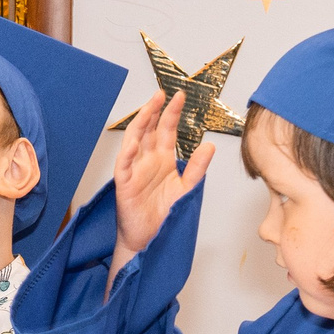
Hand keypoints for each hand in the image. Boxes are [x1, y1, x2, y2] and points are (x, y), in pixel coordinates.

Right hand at [109, 90, 211, 278]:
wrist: (149, 239)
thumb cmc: (163, 215)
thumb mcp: (187, 189)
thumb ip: (197, 168)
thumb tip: (210, 145)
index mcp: (163, 159)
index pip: (166, 130)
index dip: (172, 113)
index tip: (179, 96)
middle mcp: (147, 160)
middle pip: (149, 129)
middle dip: (154, 111)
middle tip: (161, 94)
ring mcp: (134, 170)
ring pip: (134, 140)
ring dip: (140, 124)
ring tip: (148, 109)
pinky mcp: (124, 184)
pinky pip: (123, 166)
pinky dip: (126, 153)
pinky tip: (132, 142)